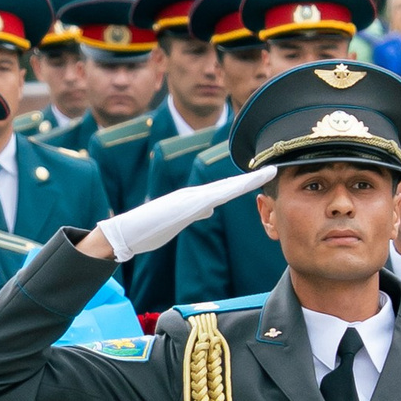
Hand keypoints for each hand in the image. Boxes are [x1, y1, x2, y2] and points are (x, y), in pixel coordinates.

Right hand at [97, 160, 269, 261]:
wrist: (125, 232)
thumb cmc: (149, 230)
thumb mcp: (179, 221)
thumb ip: (196, 212)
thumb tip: (210, 210)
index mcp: (194, 200)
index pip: (226, 191)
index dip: (247, 184)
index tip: (266, 177)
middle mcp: (193, 195)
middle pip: (229, 186)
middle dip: (252, 178)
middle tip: (275, 168)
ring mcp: (187, 199)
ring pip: (223, 189)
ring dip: (244, 182)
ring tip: (264, 174)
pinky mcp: (181, 207)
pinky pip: (209, 198)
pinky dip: (226, 192)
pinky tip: (239, 188)